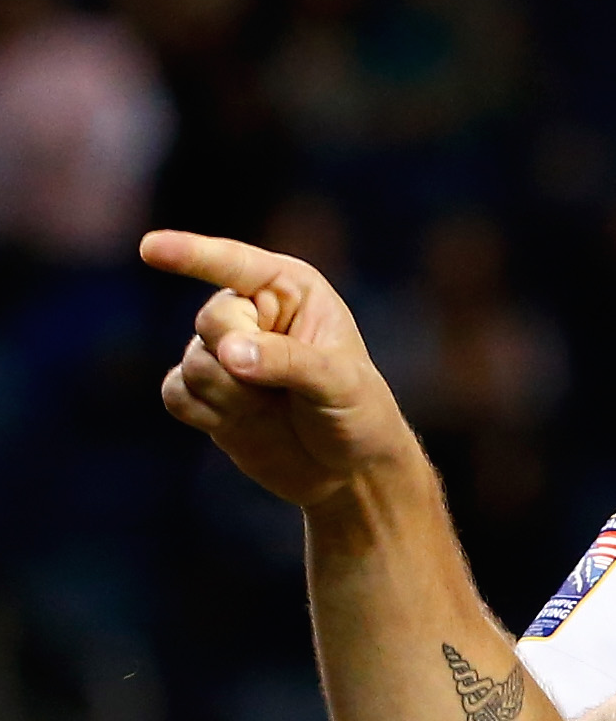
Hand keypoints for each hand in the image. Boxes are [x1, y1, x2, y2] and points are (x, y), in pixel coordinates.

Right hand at [141, 229, 415, 505]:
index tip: (150, 248)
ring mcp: (225, 351)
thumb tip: (228, 353)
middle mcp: (252, 312)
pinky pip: (175, 392)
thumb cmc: (360, 415)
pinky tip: (239, 422)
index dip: (191, 254)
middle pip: (212, 320)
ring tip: (271, 408)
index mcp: (291, 290)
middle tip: (281, 387)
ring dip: (231, 395)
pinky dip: (204, 412)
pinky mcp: (205, 391)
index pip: (234, 263)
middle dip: (241, 360)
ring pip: (193, 362)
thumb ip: (286, 361)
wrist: (349, 471)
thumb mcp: (339, 384)